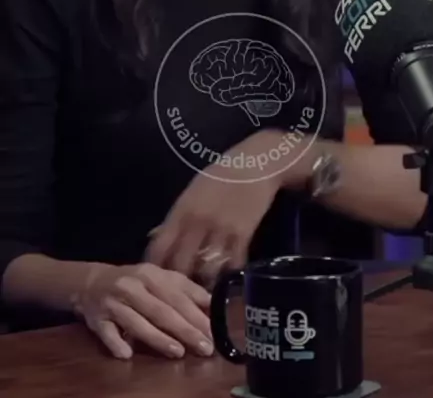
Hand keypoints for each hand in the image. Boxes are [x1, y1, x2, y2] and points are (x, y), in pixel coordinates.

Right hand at [72, 262, 213, 360]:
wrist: (92, 282)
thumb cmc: (135, 283)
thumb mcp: (159, 278)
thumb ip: (184, 289)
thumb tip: (212, 303)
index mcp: (151, 274)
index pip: (177, 295)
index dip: (196, 314)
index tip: (213, 331)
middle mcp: (133, 287)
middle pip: (161, 310)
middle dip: (185, 330)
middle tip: (204, 347)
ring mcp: (113, 303)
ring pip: (137, 323)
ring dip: (158, 338)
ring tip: (178, 352)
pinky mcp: (97, 319)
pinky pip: (107, 333)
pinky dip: (117, 343)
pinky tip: (128, 353)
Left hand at [144, 132, 284, 286]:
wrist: (255, 164)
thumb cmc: (220, 175)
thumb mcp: (192, 192)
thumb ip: (175, 217)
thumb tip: (154, 236)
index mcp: (182, 211)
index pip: (159, 246)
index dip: (153, 267)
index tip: (152, 279)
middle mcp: (198, 223)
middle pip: (180, 265)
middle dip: (177, 282)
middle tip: (177, 293)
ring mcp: (221, 230)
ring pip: (206, 270)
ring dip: (203, 282)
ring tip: (201, 292)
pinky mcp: (243, 236)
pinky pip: (232, 265)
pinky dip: (227, 276)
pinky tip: (224, 281)